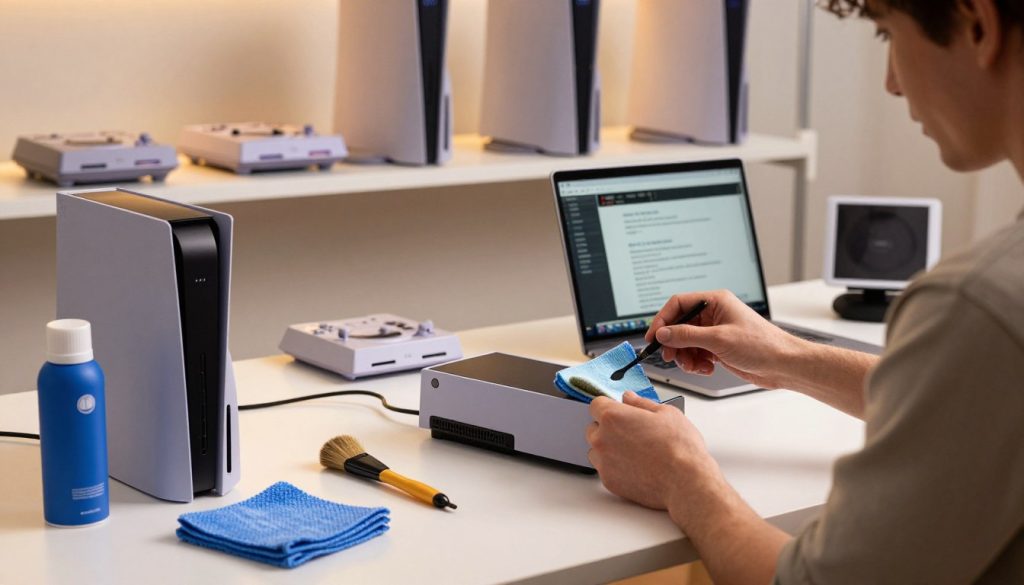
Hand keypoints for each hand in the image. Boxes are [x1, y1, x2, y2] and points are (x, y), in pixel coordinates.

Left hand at [587, 392, 718, 517]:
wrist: (685, 481)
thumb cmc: (679, 447)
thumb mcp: (666, 413)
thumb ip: (641, 403)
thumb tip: (629, 398)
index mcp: (613, 417)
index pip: (596, 405)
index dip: (609, 406)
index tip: (619, 411)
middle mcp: (602, 439)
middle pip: (593, 428)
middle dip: (608, 428)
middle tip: (632, 433)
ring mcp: (603, 462)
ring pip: (596, 450)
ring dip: (608, 448)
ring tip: (634, 452)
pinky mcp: (608, 481)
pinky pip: (605, 469)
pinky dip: (615, 467)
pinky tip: (635, 466)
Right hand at [646, 290, 806, 388]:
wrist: (783, 365)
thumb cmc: (762, 345)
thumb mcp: (719, 339)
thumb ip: (687, 335)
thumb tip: (663, 334)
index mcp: (715, 302)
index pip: (678, 304)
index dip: (662, 320)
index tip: (653, 337)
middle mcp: (714, 314)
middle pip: (679, 325)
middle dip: (674, 343)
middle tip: (671, 357)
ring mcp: (716, 331)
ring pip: (686, 342)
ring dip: (685, 356)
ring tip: (694, 366)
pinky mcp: (718, 347)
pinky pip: (696, 353)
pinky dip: (696, 363)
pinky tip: (706, 368)